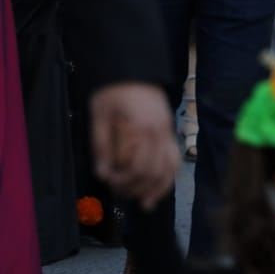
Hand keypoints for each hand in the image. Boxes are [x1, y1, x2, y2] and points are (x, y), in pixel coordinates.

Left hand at [91, 83, 178, 208]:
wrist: (133, 70)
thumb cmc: (113, 91)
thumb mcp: (99, 115)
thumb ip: (101, 145)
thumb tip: (103, 173)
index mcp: (142, 127)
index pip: (136, 165)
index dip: (122, 179)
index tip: (108, 181)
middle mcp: (160, 132)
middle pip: (153, 171)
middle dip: (135, 186)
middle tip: (119, 192)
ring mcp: (168, 132)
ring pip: (170, 168)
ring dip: (157, 188)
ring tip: (144, 203)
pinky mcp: (170, 132)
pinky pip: (175, 160)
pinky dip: (169, 177)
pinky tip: (159, 190)